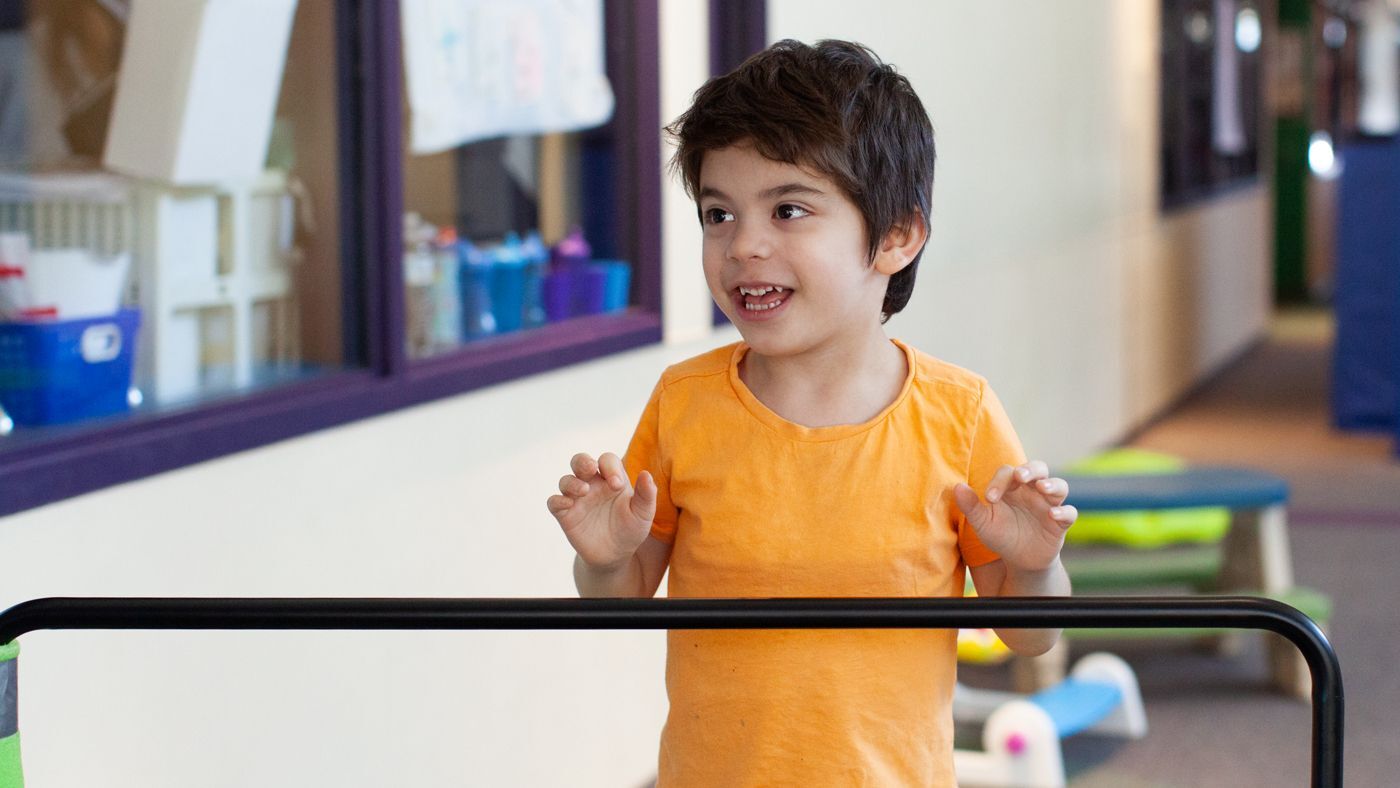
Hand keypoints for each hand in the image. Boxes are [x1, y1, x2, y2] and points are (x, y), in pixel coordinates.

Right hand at [547, 452, 656, 570]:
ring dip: (572, 482)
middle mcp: (592, 485)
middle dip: (583, 461)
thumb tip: (646, 474)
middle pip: (580, 461)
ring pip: (566, 481)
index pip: (607, 460)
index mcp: (611, 479)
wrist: (615, 555)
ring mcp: (577, 499)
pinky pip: (554, 502)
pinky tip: (567, 504)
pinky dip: (557, 500)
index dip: (610, 467)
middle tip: (591, 468)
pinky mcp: (566, 515)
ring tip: (584, 491)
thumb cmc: (630, 529)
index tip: (618, 485)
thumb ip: (647, 494)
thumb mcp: (643, 514)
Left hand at [953, 460, 1075, 571]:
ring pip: (1059, 485)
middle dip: (1030, 469)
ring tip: (1041, 487)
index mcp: (1012, 487)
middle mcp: (1033, 491)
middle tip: (1021, 476)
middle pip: (1038, 468)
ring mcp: (1049, 505)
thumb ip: (971, 506)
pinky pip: (1070, 512)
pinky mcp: (1060, 522)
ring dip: (1051, 484)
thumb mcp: (983, 523)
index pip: (1008, 473)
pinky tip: (1053, 514)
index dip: (999, 482)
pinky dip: (1064, 511)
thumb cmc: (1000, 535)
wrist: (1018, 561)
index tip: (989, 499)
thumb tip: (956, 486)